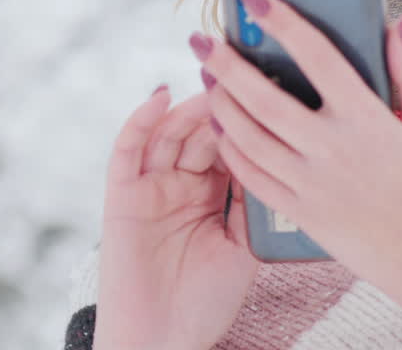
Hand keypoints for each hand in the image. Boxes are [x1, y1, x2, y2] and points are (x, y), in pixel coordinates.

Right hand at [93, 87, 258, 349]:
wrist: (163, 341)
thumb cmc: (206, 302)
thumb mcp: (244, 246)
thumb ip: (253, 200)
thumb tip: (279, 150)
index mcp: (212, 195)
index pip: (230, 144)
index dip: (247, 118)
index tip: (272, 89)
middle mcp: (180, 184)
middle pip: (201, 132)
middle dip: (221, 105)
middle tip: (243, 78)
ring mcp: (150, 186)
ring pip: (169, 133)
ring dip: (190, 108)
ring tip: (213, 87)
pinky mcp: (122, 194)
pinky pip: (128, 149)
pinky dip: (141, 119)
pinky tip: (162, 95)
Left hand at [195, 0, 401, 341]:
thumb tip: (394, 26)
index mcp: (370, 122)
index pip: (319, 58)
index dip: (285, 23)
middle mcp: (335, 152)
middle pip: (265, 99)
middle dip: (227, 64)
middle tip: (202, 39)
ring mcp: (313, 186)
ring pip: (249, 138)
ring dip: (220, 104)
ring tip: (206, 78)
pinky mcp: (301, 215)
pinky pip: (252, 178)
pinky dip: (230, 150)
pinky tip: (220, 128)